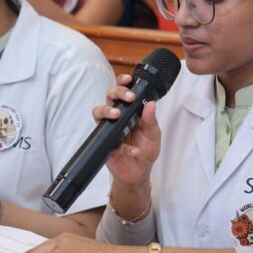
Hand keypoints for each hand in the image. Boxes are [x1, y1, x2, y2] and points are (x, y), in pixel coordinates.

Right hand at [91, 74, 160, 189]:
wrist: (137, 173)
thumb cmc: (146, 152)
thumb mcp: (154, 136)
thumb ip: (151, 120)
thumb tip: (151, 104)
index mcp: (131, 112)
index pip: (124, 92)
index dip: (123, 83)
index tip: (129, 79)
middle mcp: (118, 117)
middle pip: (110, 96)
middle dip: (117, 92)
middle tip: (128, 98)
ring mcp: (109, 128)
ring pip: (99, 111)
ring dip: (107, 110)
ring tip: (117, 115)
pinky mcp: (104, 142)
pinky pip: (106, 137)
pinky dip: (121, 145)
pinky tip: (132, 150)